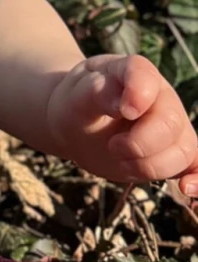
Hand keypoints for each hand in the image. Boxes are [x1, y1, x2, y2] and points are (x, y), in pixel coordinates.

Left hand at [47, 53, 197, 195]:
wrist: (80, 127)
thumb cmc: (77, 105)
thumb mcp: (76, 96)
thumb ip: (95, 93)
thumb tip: (120, 102)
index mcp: (132, 73)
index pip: (144, 75)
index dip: (138, 93)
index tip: (125, 111)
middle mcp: (160, 97)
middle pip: (170, 121)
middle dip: (139, 143)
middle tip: (113, 146)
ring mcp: (172, 126)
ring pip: (183, 150)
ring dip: (150, 165)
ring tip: (122, 160)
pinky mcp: (175, 154)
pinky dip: (197, 180)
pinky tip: (185, 188)